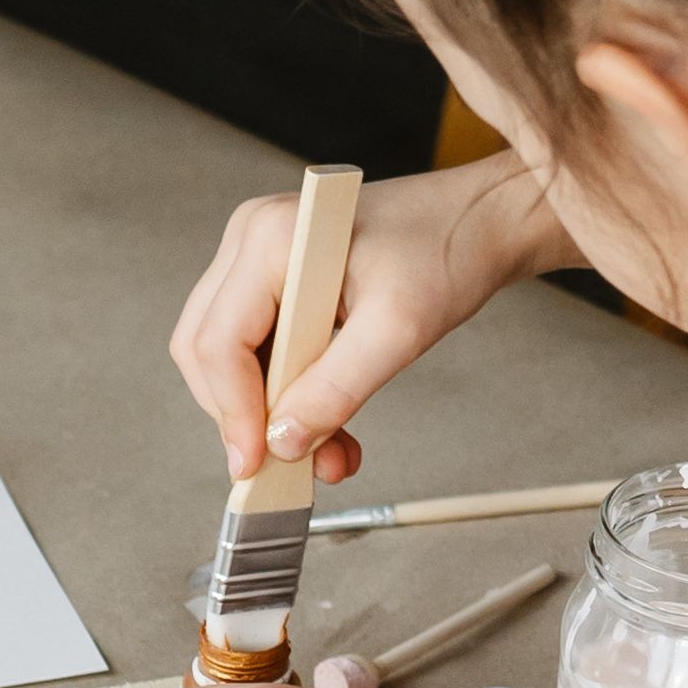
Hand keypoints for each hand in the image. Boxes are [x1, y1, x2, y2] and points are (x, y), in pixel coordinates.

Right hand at [167, 155, 560, 483]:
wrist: (479, 223)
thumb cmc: (448, 250)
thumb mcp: (400, 330)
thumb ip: (337, 389)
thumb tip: (284, 442)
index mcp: (273, 237)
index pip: (218, 341)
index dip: (233, 411)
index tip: (257, 463)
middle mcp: (251, 241)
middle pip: (208, 353)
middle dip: (247, 417)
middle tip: (294, 465)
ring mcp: (258, 261)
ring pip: (228, 360)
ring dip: (269, 415)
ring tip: (326, 452)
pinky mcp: (274, 283)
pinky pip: (257, 353)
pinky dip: (285, 398)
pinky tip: (325, 425)